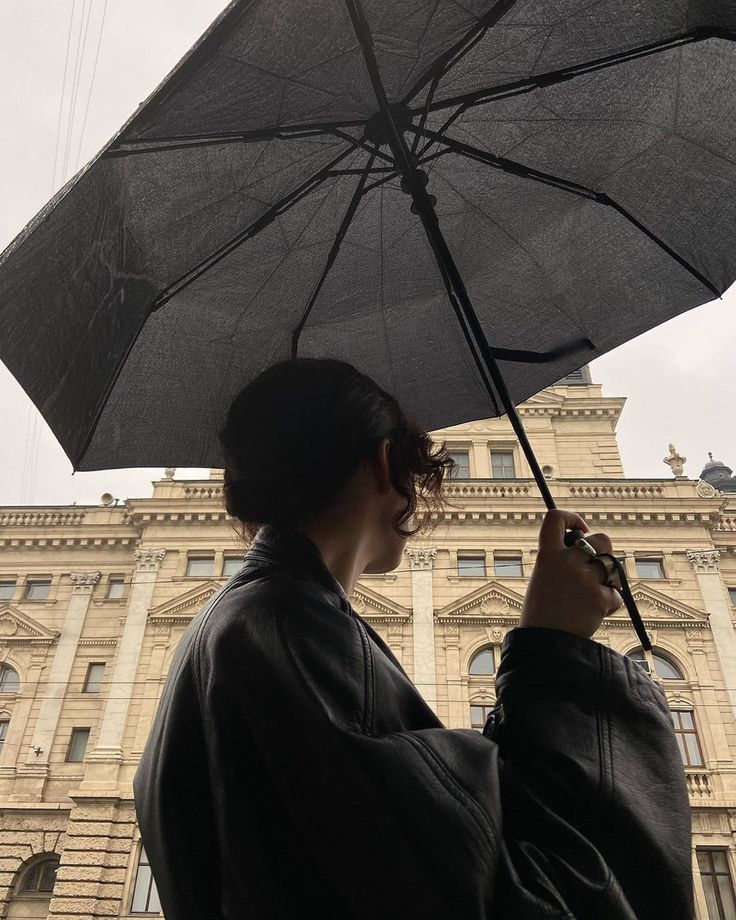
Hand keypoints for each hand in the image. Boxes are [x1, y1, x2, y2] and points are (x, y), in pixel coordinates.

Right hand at [520, 510, 621, 639]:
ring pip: (613, 566)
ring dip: (608, 578)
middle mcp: (566, 562)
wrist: (545, 644)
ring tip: (593, 594)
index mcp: (546, 555)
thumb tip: (584, 552)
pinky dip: (609, 603)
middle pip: (601, 539)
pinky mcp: (599, 597)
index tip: (580, 527)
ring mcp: (584, 579)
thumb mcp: (542, 580)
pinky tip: (595, 613)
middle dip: (604, 550)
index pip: (555, 518)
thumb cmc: (541, 615)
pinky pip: (615, 593)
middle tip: (596, 564)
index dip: (571, 517)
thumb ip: (559, 563)